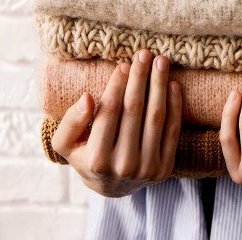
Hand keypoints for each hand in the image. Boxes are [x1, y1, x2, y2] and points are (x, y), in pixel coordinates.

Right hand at [51, 50, 181, 197]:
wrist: (112, 187)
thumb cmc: (86, 156)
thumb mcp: (66, 143)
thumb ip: (71, 121)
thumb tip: (87, 97)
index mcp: (97, 160)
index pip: (109, 112)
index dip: (117, 85)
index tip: (123, 64)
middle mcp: (123, 166)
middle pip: (134, 111)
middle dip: (140, 78)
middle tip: (145, 54)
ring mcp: (147, 169)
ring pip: (156, 117)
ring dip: (159, 85)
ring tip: (161, 62)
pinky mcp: (165, 168)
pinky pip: (172, 131)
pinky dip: (175, 106)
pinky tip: (173, 85)